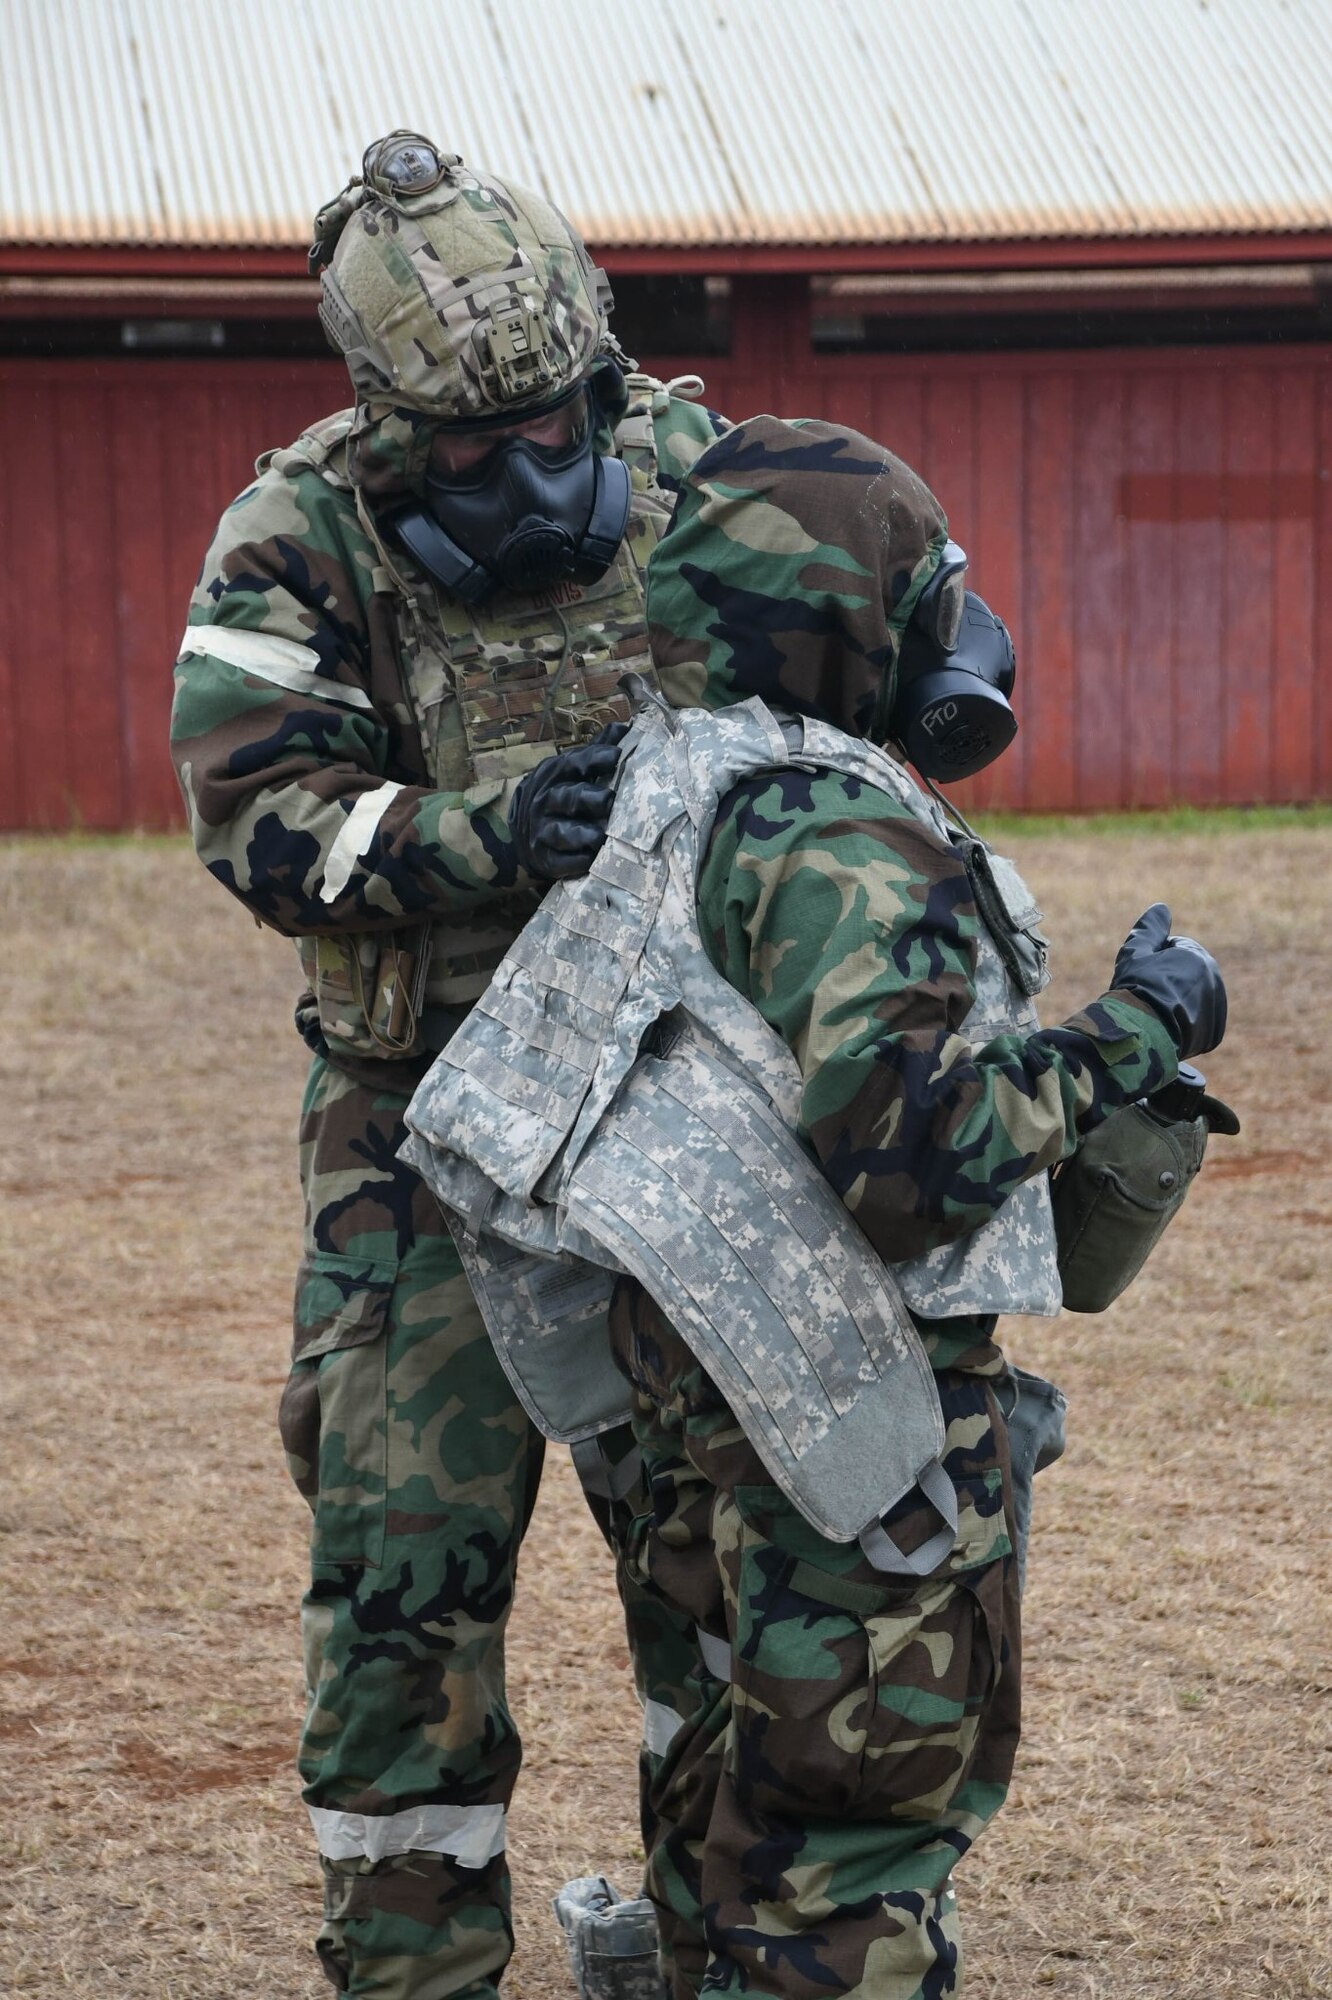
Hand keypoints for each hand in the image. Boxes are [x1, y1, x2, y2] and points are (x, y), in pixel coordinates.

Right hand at [508, 723, 627, 880]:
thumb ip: (596, 752)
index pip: (573, 763)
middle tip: (610, 800)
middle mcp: (545, 801)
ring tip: (600, 836)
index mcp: (554, 775)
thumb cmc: (560, 796)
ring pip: (562, 832)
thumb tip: (623, 727)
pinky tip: (591, 860)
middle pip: (567, 798)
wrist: (526, 833)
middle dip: (589, 799)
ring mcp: (543, 831)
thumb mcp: (571, 771)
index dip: (594, 759)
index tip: (616, 756)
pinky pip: (561, 862)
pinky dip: (576, 862)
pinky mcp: (545, 859)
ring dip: (582, 834)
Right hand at [1112, 903, 1226, 1057]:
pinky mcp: (1214, 1032)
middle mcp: (1213, 978)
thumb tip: (1162, 908)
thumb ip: (1150, 929)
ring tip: (1156, 1015)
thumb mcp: (1136, 953)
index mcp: (1197, 956)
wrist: (1142, 1033)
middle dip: (1169, 982)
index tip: (1141, 977)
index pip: (1175, 950)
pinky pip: (1199, 1024)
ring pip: (1193, 999)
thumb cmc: (1135, 989)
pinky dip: (1185, 1025)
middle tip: (1147, 997)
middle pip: (1186, 975)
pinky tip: (1167, 1029)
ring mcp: (1216, 1007)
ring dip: (1178, 1003)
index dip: (1153, 962)